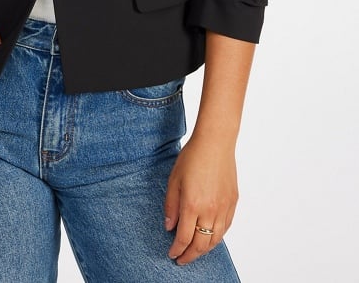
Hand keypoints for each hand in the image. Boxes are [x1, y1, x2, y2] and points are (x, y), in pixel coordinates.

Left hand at [164, 133, 238, 265]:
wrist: (215, 143)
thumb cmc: (192, 157)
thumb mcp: (174, 180)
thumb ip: (171, 206)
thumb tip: (169, 227)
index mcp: (192, 204)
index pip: (184, 238)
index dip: (177, 250)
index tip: (172, 255)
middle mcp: (210, 210)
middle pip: (201, 244)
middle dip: (190, 255)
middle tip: (182, 259)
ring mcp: (224, 207)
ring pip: (215, 239)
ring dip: (204, 249)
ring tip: (195, 251)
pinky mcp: (233, 203)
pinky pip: (226, 227)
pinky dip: (217, 237)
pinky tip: (210, 238)